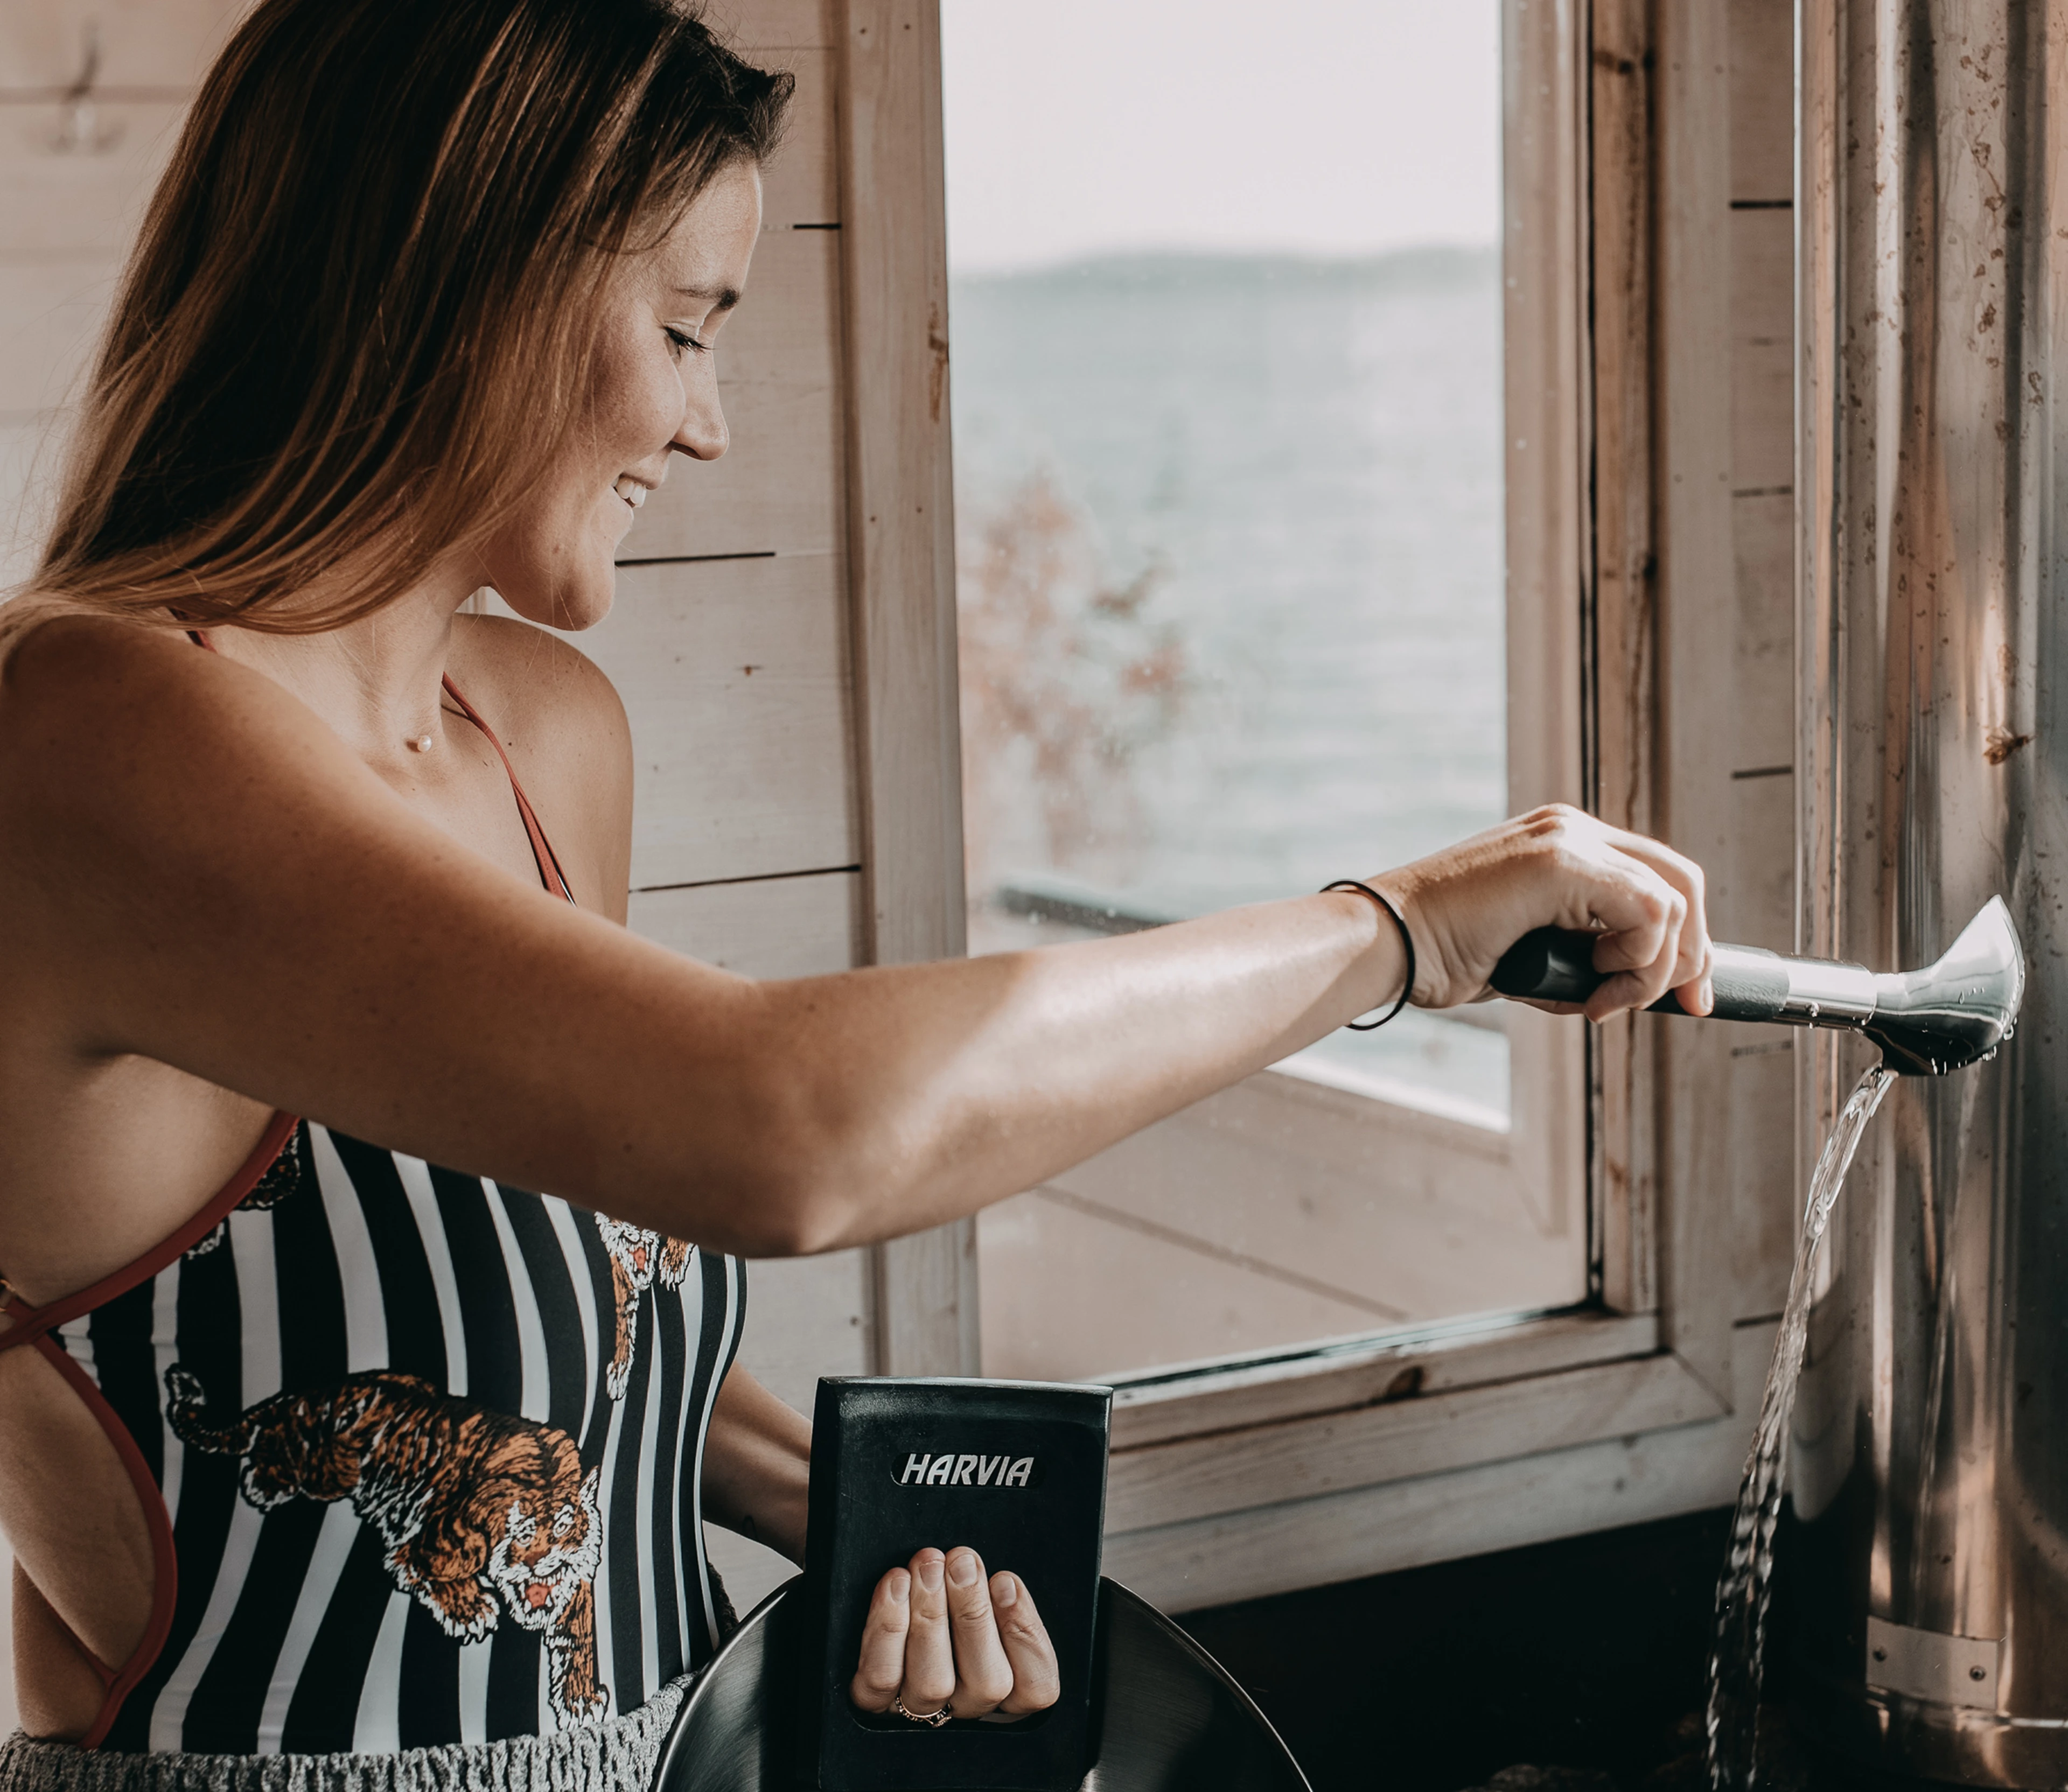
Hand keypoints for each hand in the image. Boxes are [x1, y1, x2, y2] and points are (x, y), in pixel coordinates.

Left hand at [848, 1546, 1059, 1721]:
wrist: (886, 1623)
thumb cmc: (945, 1604)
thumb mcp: (983, 1599)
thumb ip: (997, 1596)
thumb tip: (1003, 1585)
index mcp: (1006, 1689)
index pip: (1036, 1688)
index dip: (1026, 1635)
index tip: (1005, 1580)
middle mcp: (965, 1708)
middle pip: (987, 1684)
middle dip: (974, 1613)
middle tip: (962, 1562)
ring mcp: (918, 1712)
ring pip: (934, 1682)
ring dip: (932, 1615)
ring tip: (929, 1565)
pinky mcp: (872, 1703)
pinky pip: (881, 1677)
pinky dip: (887, 1627)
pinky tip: (896, 1583)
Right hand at [1372, 804, 1712, 1019]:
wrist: (1389, 946)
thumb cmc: (1445, 955)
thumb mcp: (1534, 952)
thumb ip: (1583, 953)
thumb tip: (1639, 988)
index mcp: (1564, 842)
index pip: (1658, 877)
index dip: (1687, 939)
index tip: (1686, 996)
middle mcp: (1572, 828)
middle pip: (1682, 881)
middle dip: (1694, 953)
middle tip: (1684, 1004)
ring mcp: (1567, 838)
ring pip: (1671, 902)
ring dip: (1650, 970)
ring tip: (1597, 999)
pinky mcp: (1561, 861)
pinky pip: (1648, 912)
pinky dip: (1636, 964)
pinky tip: (1590, 987)